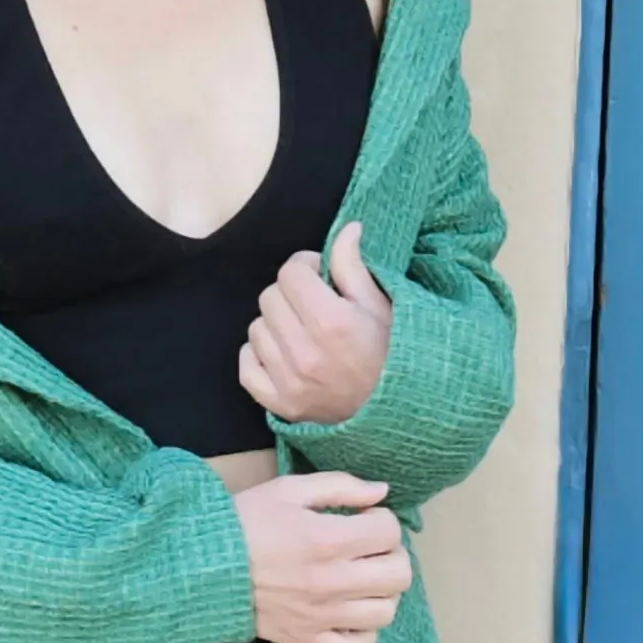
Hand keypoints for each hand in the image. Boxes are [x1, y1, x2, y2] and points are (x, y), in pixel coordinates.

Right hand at [232, 469, 410, 642]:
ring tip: (362, 577)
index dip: (382, 520)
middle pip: (398, 575)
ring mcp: (322, 617)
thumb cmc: (248, 521)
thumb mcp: (290, 489)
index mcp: (328, 539)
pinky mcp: (308, 640)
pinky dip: (364, 631)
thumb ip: (341, 486)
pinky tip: (351, 611)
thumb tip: (382, 491)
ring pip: (385, 612)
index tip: (364, 519)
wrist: (205, 566)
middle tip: (369, 547)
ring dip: (382, 591)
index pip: (390, 532)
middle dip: (392, 554)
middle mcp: (332, 582)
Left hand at [237, 219, 391, 424]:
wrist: (396, 415)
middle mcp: (305, 351)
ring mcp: (289, 381)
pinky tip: (282, 353)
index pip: (289, 273)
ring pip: (256, 329)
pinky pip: (246, 366)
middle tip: (311, 302)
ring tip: (300, 330)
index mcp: (331, 321)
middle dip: (289, 292)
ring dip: (275, 324)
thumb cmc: (391, 356)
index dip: (304, 266)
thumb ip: (354, 266)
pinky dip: (259, 355)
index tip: (318, 274)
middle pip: (269, 298)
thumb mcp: (381, 307)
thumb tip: (347, 227)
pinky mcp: (280, 404)